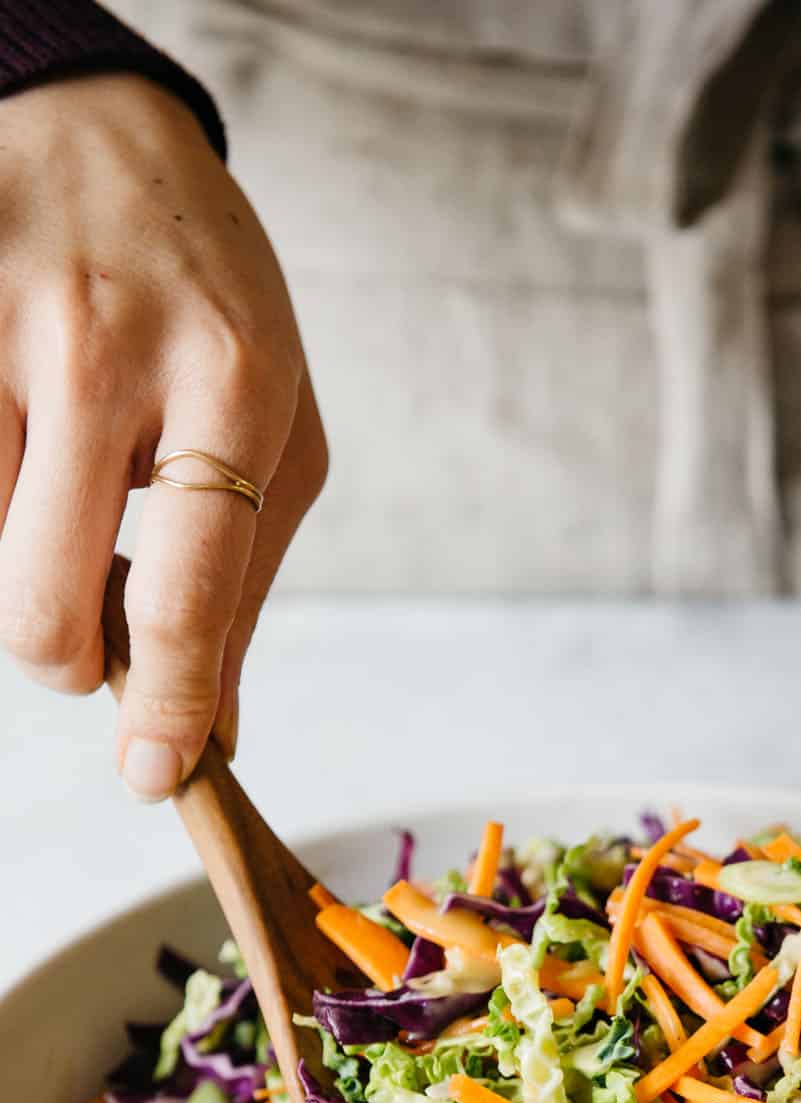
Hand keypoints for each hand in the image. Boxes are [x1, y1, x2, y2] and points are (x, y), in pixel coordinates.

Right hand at [0, 73, 325, 796]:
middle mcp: (108, 350)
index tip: (155, 773)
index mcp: (231, 384)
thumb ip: (245, 580)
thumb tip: (216, 732)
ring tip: (62, 482)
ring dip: (17, 563)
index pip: (190, 587)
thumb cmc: (208, 302)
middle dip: (64, 658)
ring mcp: (1, 327)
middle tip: (87, 639)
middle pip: (44, 601)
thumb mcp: (277, 426)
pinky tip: (20, 439)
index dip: (171, 701)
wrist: (100, 134)